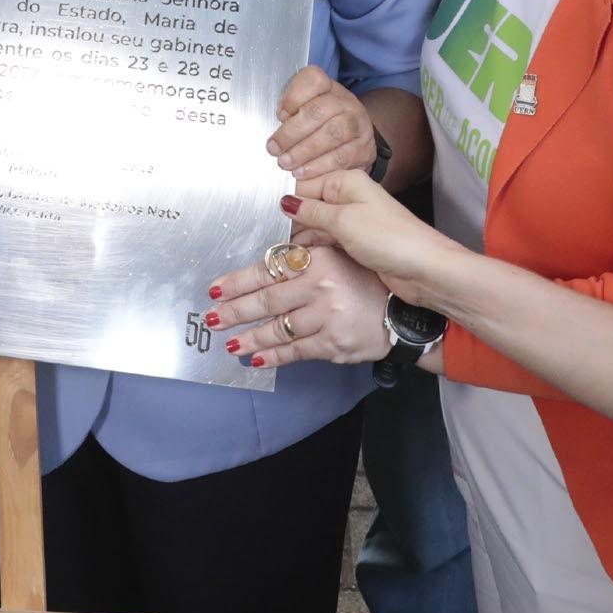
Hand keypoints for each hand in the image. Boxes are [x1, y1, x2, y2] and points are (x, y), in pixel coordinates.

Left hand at [203, 241, 391, 367]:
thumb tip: (263, 265)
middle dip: (235, 311)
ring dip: (250, 337)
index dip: (238, 282)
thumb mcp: (335, 255)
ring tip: (229, 342)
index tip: (216, 290)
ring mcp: (326, 318)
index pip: (268, 270)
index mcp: (317, 260)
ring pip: (278, 329)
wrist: (399, 313)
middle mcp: (320, 287)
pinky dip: (273, 356)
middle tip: (213, 319)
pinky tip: (255, 358)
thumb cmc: (364, 281)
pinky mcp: (332, 343)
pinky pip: (295, 351)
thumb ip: (302, 256)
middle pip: (267, 301)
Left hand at [267, 65, 375, 181]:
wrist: (355, 139)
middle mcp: (346, 102)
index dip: (292, 97)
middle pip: (318, 111)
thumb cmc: (322, 124)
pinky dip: (318, 166)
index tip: (279, 115)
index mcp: (329, 87)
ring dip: (303, 151)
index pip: (313, 79)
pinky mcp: (363, 149)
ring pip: (331, 134)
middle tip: (274, 149)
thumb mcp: (306, 109)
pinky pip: (341, 157)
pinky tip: (302, 172)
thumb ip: (291, 113)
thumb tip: (277, 130)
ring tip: (285, 163)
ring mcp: (358, 124)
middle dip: (291, 133)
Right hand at [280, 172, 466, 310]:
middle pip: (309, 204)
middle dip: (292, 221)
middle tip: (276, 239)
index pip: (304, 184)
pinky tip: (304, 257)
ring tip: (287, 252)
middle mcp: (349, 197)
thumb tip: (285, 201)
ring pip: (316, 224)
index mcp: (347, 180)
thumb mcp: (343, 221)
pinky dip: (316, 247)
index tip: (268, 217)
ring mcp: (354, 220)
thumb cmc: (391, 239)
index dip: (286, 201)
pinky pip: (328, 240)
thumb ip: (310, 211)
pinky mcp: (357, 241)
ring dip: (303, 237)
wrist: (424, 269)